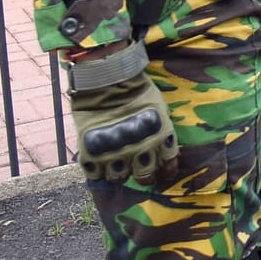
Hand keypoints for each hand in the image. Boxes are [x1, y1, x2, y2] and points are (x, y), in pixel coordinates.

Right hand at [68, 49, 177, 185]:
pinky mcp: (92, 154)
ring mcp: (115, 154)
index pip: (168, 165)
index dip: (166, 171)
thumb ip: (161, 130)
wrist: (109, 82)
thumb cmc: (138, 90)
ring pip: (119, 178)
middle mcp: (140, 150)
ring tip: (117, 164)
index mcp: (160, 139)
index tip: (164, 173)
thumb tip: (162, 146)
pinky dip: (97, 171)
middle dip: (144, 177)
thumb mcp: (159, 109)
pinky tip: (98, 163)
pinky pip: (95, 174)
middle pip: (144, 177)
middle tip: (139, 172)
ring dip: (119, 173)